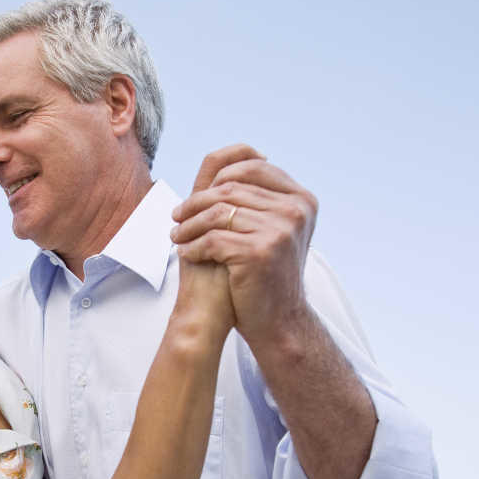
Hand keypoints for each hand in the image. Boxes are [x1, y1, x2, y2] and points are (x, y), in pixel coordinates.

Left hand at [171, 144, 318, 346]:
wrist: (278, 321)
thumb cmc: (267, 275)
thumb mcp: (269, 228)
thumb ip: (256, 195)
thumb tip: (230, 157)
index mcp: (301, 200)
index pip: (253, 167)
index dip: (219, 178)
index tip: (196, 198)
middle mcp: (296, 210)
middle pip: (231, 188)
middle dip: (196, 203)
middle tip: (177, 217)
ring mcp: (281, 229)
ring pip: (217, 212)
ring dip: (189, 224)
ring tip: (177, 235)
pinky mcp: (260, 251)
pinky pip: (212, 239)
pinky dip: (194, 246)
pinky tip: (186, 253)